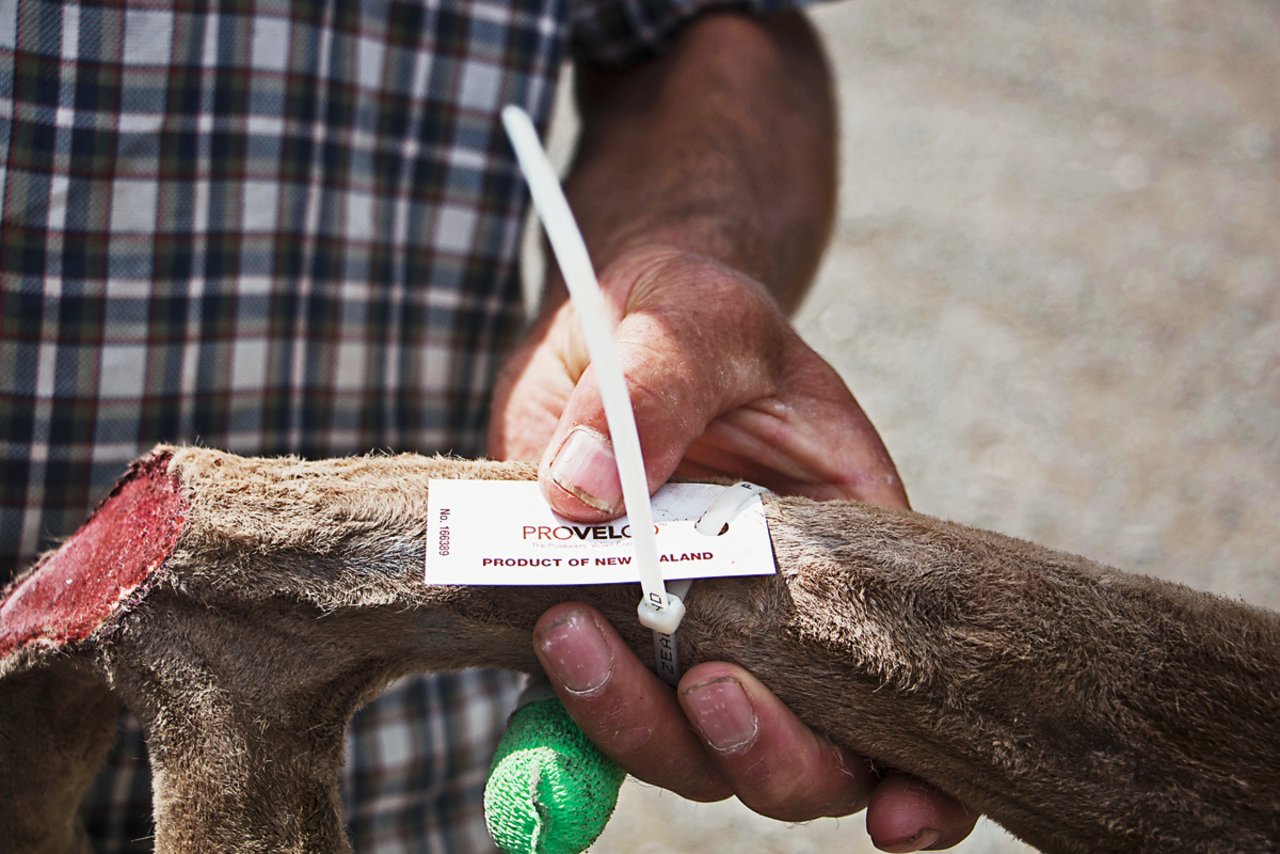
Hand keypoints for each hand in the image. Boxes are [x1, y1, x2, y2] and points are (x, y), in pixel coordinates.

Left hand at [490, 246, 976, 849]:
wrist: (614, 320)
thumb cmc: (691, 314)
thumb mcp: (691, 321)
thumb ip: (654, 392)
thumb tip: (585, 496)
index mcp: (849, 549)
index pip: (907, 682)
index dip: (920, 773)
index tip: (900, 811)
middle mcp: (779, 616)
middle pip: (800, 750)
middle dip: (762, 752)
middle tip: (707, 684)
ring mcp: (689, 633)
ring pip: (689, 749)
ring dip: (638, 727)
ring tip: (570, 632)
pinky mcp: (608, 632)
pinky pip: (596, 712)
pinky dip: (568, 719)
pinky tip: (548, 666)